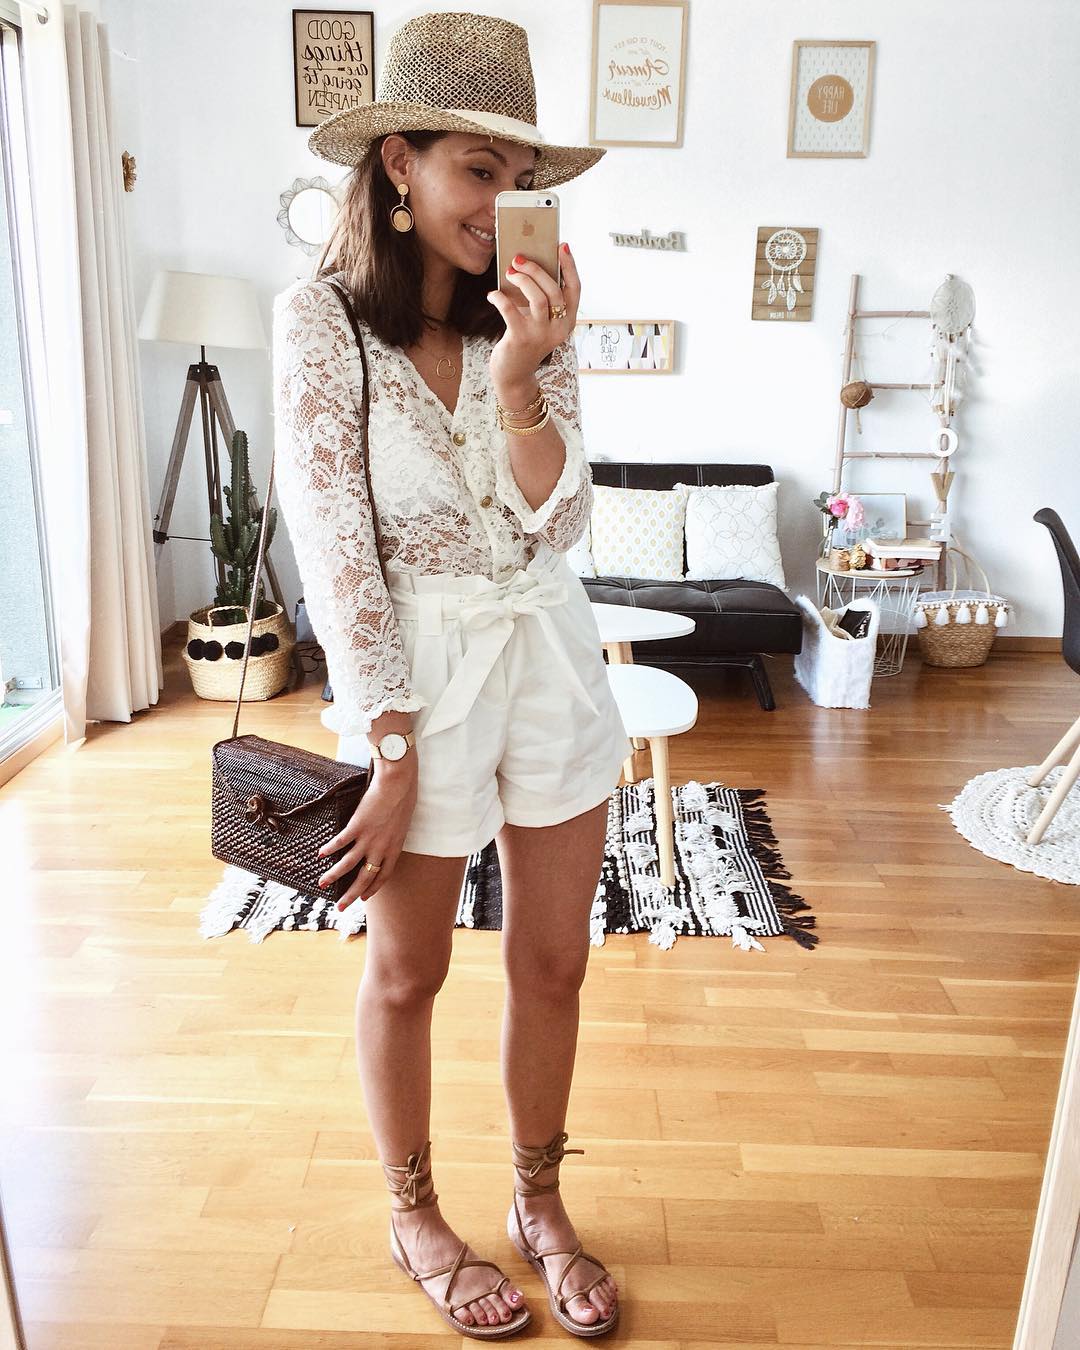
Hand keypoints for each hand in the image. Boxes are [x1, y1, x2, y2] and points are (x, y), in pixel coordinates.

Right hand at [316, 758, 417, 908]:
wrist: (398, 785)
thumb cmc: (404, 798)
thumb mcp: (402, 822)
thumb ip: (392, 834)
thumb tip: (385, 836)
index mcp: (394, 848)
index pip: (383, 875)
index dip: (373, 888)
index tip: (364, 898)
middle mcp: (381, 848)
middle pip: (364, 877)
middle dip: (351, 894)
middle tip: (340, 907)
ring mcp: (368, 838)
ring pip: (348, 864)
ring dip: (334, 875)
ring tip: (322, 883)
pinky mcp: (357, 826)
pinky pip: (341, 842)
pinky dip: (330, 848)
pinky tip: (320, 854)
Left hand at [487, 242, 580, 397]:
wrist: (514, 375)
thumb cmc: (526, 340)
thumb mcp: (540, 322)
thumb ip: (541, 300)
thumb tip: (527, 266)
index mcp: (568, 322)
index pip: (575, 289)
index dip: (570, 266)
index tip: (561, 246)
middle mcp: (558, 329)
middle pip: (554, 290)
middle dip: (536, 269)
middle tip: (519, 258)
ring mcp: (541, 335)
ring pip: (538, 298)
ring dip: (522, 279)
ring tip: (509, 272)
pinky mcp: (521, 339)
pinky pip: (510, 310)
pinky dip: (499, 297)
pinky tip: (492, 295)